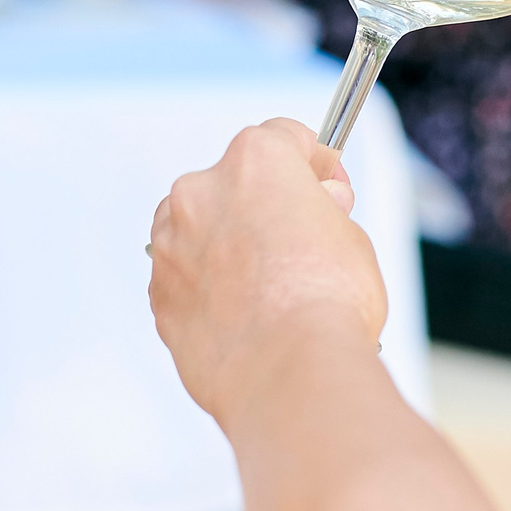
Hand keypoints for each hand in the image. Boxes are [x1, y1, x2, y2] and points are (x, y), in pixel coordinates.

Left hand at [149, 119, 381, 426]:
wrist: (288, 372)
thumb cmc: (327, 304)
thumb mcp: (352, 239)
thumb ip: (324, 212)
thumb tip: (316, 208)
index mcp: (255, 161)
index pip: (284, 138)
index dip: (315, 165)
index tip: (329, 190)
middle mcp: (201, 191)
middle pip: (236, 184)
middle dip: (267, 206)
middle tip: (304, 244)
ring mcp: (171, 243)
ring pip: (202, 231)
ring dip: (230, 247)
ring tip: (272, 291)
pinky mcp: (159, 295)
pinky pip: (186, 280)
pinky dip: (209, 291)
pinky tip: (246, 319)